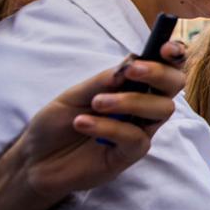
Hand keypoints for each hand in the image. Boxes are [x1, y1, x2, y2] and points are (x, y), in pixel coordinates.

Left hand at [16, 43, 185, 199]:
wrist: (35, 160)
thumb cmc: (56, 125)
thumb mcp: (74, 95)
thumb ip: (103, 81)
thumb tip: (131, 62)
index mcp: (131, 87)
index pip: (164, 67)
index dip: (173, 55)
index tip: (164, 48)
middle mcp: (142, 107)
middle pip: (174, 85)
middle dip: (159, 73)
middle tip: (132, 72)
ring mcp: (139, 130)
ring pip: (161, 109)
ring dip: (130, 101)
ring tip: (96, 103)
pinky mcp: (130, 155)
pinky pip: (135, 137)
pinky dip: (109, 127)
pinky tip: (83, 123)